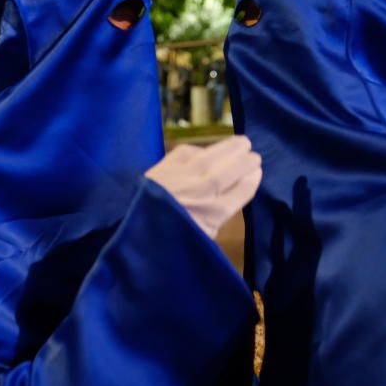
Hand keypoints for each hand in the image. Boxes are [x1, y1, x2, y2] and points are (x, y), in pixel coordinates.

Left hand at [146, 136, 261, 238]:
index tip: (257, 171)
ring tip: (242, 142)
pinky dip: (199, 150)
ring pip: (210, 157)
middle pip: (229, 171)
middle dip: (244, 161)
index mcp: (211, 216)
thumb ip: (217, 219)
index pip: (240, 192)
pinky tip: (206, 151)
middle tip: (254, 155)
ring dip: (228, 147)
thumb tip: (235, 193)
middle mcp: (198, 194)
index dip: (251, 179)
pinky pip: (185, 153)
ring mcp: (179, 179)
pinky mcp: (161, 168)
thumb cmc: (169, 243)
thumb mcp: (202, 240)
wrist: (128, 233)